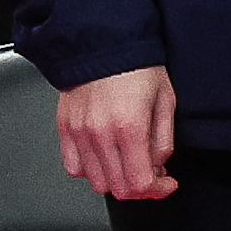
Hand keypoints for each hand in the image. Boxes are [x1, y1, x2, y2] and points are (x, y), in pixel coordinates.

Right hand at [57, 64, 180, 199]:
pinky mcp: (65, 128)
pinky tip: (104, 156)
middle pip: (118, 188)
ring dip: (115, 180)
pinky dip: (90, 170)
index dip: (157, 190)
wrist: (103, 40)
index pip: (140, 183)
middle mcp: (101, 133)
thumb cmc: (136, 64)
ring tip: (127, 163)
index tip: (166, 183)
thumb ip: (164, 139)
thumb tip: (158, 164)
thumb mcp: (165, 98)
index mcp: (129, 126)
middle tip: (150, 173)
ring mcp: (80, 132)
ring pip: (96, 182)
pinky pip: (74, 167)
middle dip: (139, 188)